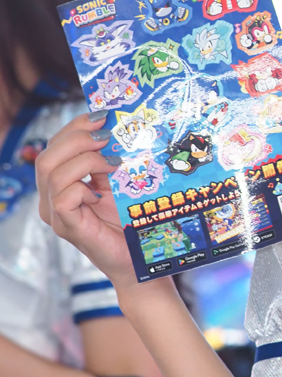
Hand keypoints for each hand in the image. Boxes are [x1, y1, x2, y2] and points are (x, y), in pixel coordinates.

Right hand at [36, 112, 135, 287]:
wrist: (139, 260)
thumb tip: (120, 127)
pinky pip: (63, 197)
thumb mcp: (119, 183)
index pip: (56, 145)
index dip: (75, 126)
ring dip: (85, 159)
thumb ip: (111, 159)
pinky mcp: (67, 227)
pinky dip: (82, 187)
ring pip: (51, 172)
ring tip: (113, 164)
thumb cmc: (131, 222)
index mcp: (62, 182)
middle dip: (77, 137)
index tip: (102, 116)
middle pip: (47, 155)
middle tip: (107, 137)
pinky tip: (101, 193)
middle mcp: (52, 197)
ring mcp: (56, 214)